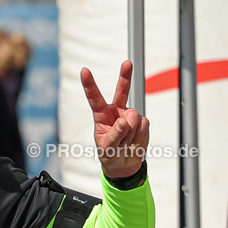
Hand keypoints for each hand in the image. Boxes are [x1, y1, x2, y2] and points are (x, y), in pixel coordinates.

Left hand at [81, 60, 149, 178]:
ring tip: (125, 143)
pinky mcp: (143, 122)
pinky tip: (134, 141)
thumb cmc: (110, 154)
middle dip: (125, 76)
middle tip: (127, 63)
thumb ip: (114, 135)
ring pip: (134, 118)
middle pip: (122, 91)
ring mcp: (131, 116)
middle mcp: (116, 111)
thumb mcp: (107, 148)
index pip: (95, 98)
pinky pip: (143, 126)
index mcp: (101, 115)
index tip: (84, 70)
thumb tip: (124, 121)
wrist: (124, 164)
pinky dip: (139, 137)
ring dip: (130, 134)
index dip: (89, 84)